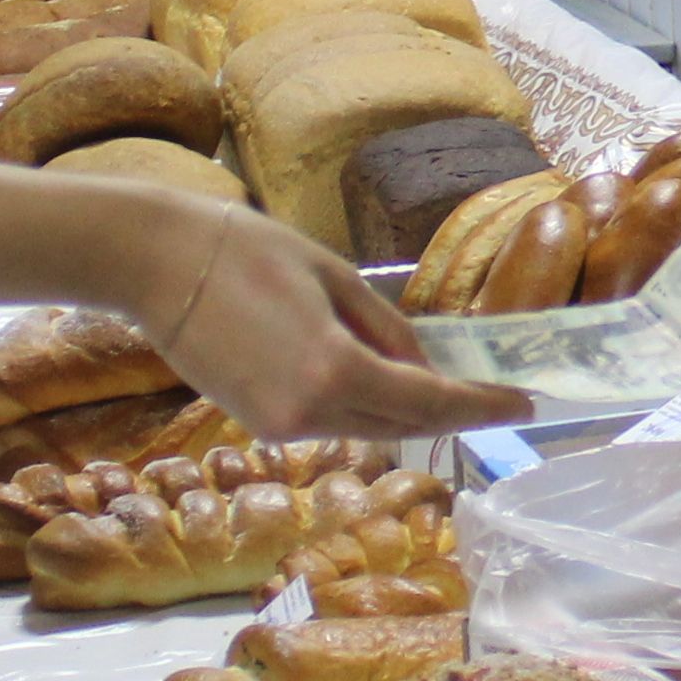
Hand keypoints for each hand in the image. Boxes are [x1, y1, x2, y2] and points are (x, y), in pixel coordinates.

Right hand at [147, 210, 529, 441]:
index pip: (429, 402)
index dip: (481, 406)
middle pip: (400, 426)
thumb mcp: (336, 279)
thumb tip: (423, 370)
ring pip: (364, 428)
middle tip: (487, 391)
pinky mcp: (257, 425)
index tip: (523, 405)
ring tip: (420, 368)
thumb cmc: (247, 253)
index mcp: (334, 370)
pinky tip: (361, 368)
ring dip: (397, 405)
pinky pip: (327, 421)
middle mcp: (308, 413)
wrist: (157, 265)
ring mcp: (279, 426)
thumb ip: (387, 331)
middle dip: (445, 409)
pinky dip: (356, 404)